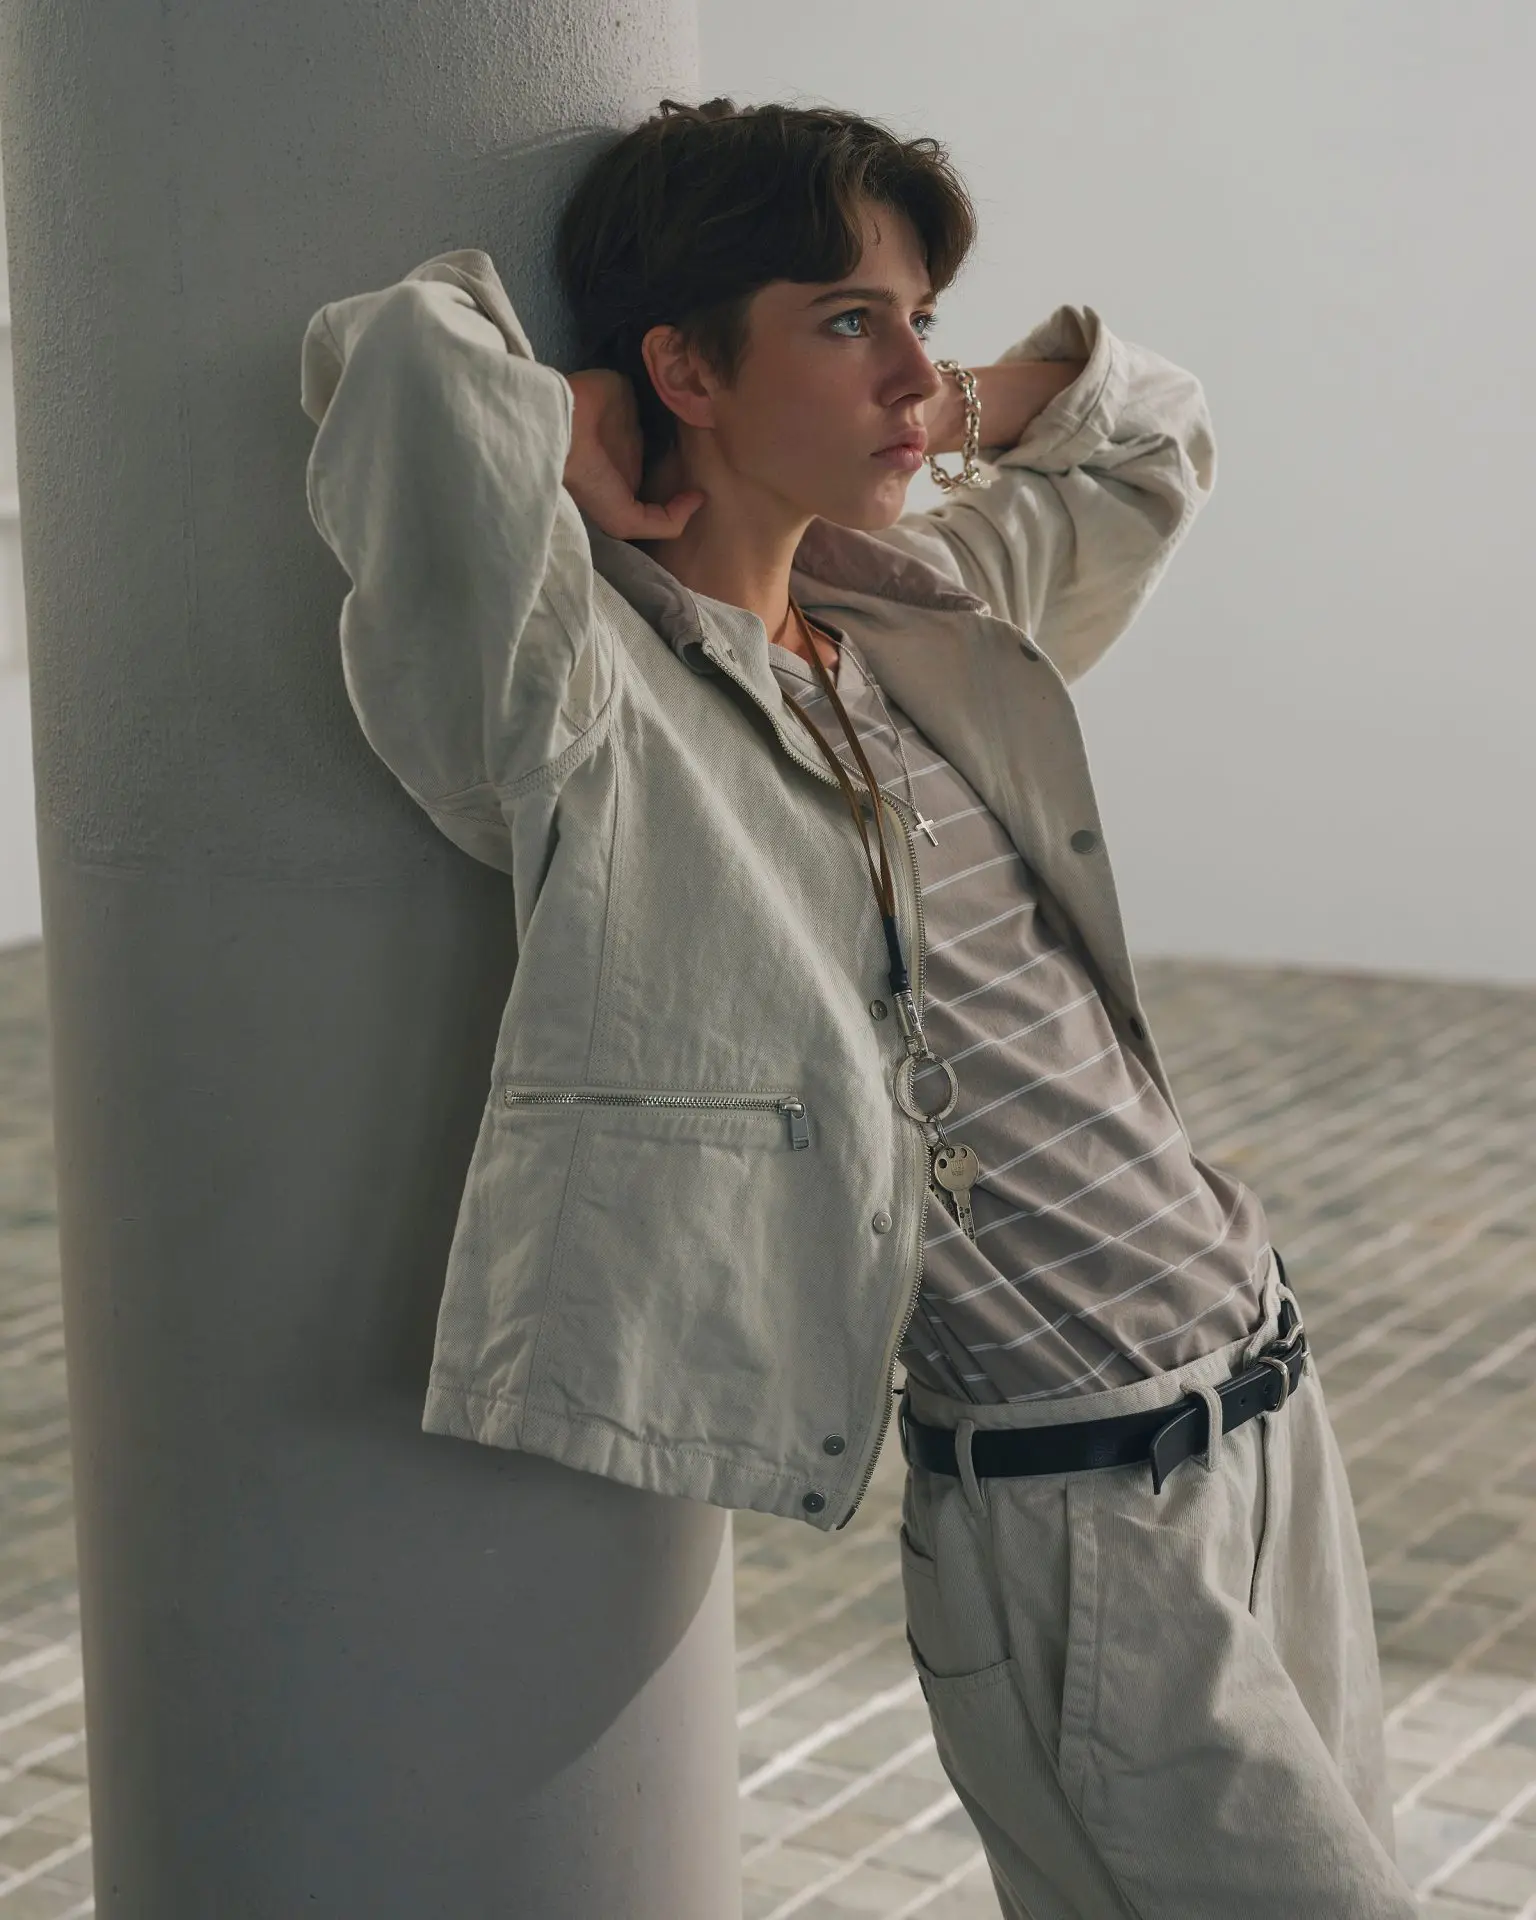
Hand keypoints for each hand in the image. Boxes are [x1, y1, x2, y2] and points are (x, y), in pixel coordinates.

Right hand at [562, 369, 704, 539]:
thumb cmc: (592, 481)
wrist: (566, 431)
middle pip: (671, 451)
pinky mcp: (631, 391)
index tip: (706, 485)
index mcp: (628, 477)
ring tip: (718, 419)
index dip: (683, 485)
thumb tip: (699, 500)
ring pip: (672, 423)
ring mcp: (631, 419)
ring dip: (691, 421)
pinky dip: (678, 393)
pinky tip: (698, 395)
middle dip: (695, 452)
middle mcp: (631, 450)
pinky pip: (663, 393)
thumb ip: (663, 523)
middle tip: (724, 451)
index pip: (662, 481)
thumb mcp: (624, 521)